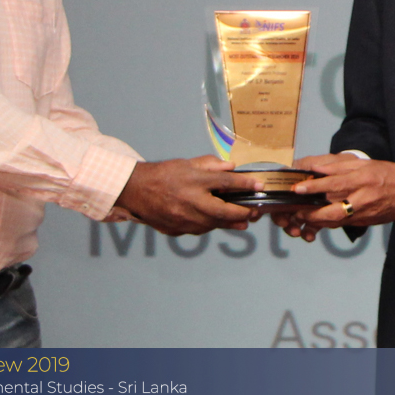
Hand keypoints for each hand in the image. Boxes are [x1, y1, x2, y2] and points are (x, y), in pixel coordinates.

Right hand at [114, 156, 260, 235]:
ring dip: (229, 223)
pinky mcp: (177, 230)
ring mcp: (183, 218)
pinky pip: (200, 229)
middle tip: (254, 212)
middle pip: (224, 211)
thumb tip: (231, 167)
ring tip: (242, 220)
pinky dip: (211, 225)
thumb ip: (210, 165)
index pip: (225, 182)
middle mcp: (190, 201)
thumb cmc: (162, 175)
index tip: (258, 185)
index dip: (245, 184)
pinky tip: (218, 222)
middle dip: (243, 213)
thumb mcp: (186, 164)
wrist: (135, 191)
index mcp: (193, 181)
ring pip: (213, 224)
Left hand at [288, 154, 394, 229]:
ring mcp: (366, 213)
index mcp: (361, 179)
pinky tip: (319, 220)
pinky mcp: (367, 222)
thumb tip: (316, 168)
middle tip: (297, 211)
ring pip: (338, 221)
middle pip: (333, 210)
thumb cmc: (386, 173)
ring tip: (303, 217)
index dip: (314, 187)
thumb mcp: (363, 164)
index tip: (298, 188)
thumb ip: (338, 167)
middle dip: (312, 213)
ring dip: (318, 221)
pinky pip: (345, 224)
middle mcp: (363, 198)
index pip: (333, 184)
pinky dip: (330, 223)